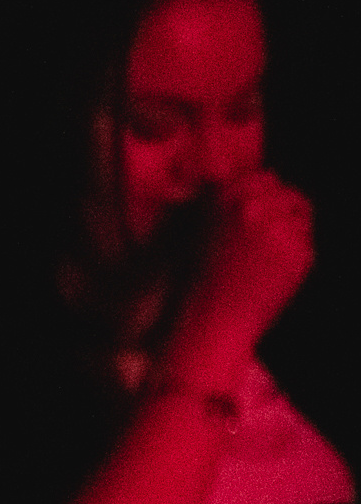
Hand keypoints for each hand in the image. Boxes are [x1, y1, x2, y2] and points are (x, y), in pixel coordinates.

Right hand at [183, 169, 313, 348]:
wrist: (211, 325)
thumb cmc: (197, 287)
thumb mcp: (196, 235)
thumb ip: (223, 206)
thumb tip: (258, 182)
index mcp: (224, 201)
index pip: (263, 178)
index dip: (264, 195)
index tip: (258, 216)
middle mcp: (253, 209)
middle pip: (286, 192)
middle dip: (281, 210)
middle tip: (268, 239)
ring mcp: (279, 230)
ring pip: (301, 214)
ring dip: (291, 228)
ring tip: (270, 257)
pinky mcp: (299, 253)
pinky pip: (307, 242)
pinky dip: (295, 255)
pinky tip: (273, 274)